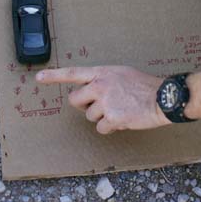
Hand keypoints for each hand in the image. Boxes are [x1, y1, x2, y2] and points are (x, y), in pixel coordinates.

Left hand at [36, 65, 169, 133]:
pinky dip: (110, 128)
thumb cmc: (143, 85)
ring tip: (119, 110)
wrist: (161, 97)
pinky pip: (101, 128)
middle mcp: (100, 86)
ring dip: (101, 117)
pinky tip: (123, 120)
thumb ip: (103, 80)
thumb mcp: (120, 73)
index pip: (73, 73)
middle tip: (98, 106)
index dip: (54, 76)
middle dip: (83, 106)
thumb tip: (91, 91)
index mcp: (101, 73)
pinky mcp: (113, 118)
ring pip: (89, 116)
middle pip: (75, 100)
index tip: (39, 77)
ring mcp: (105, 102)